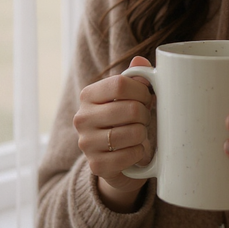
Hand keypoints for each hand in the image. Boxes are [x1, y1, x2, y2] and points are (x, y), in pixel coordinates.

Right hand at [74, 56, 153, 211]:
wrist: (118, 161)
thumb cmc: (126, 122)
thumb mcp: (130, 97)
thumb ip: (136, 78)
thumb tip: (141, 62)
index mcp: (88, 95)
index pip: (120, 84)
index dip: (142, 91)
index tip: (147, 98)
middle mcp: (82, 118)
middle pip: (130, 109)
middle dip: (145, 114)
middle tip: (145, 119)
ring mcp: (86, 143)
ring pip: (131, 133)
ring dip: (143, 134)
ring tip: (140, 134)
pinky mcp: (96, 165)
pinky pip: (129, 155)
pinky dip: (139, 153)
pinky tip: (136, 151)